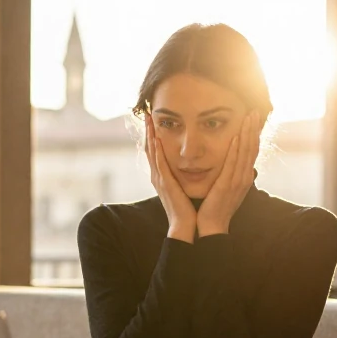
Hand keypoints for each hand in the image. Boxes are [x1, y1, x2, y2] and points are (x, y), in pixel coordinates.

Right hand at [145, 114, 196, 242]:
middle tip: (146, 113)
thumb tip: (190, 164)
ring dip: (149, 134)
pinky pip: (159, 163)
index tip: (153, 119)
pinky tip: (155, 138)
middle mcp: (157, 175)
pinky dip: (156, 150)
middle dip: (148, 130)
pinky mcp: (164, 183)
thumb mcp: (183, 186)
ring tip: (148, 119)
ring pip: (151, 152)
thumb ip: (183, 175)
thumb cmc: (187, 207)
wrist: (184, 225)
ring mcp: (159, 179)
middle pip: (149, 147)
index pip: (155, 150)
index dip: (152, 134)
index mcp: (162, 175)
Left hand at [198, 112, 260, 236]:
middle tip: (254, 111)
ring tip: (249, 117)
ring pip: (245, 153)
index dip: (254, 134)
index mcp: (244, 177)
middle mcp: (244, 177)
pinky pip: (233, 164)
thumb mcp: (229, 188)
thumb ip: (233, 174)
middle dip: (254, 129)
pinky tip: (237, 137)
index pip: (252, 151)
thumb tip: (240, 164)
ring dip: (248, 133)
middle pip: (252, 148)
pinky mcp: (227, 185)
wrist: (212, 226)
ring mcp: (238, 181)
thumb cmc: (217, 207)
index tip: (254, 119)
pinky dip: (236, 149)